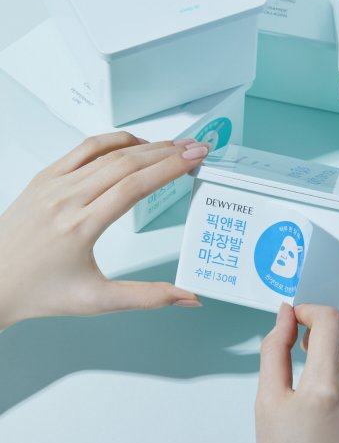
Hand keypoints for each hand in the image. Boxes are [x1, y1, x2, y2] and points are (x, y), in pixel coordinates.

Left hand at [0, 132, 209, 328]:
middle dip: (167, 152)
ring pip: (107, 152)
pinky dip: (113, 142)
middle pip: (126, 163)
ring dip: (145, 145)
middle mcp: (66, 199)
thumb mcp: (97, 301)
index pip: (135, 187)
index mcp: (80, 227)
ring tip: (172, 145)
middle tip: (195, 148)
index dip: (169, 169)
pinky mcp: (45, 178)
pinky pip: (84, 149)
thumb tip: (187, 296)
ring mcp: (53, 184)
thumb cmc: (39, 292)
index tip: (194, 159)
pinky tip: (132, 145)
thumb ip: (147, 297)